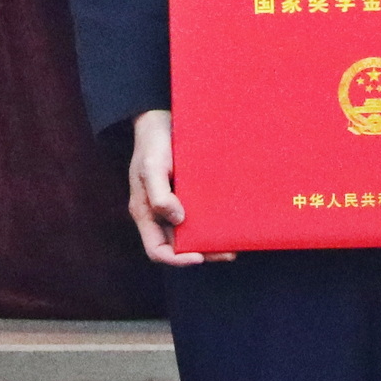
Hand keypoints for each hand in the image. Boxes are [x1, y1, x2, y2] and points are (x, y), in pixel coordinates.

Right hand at [127, 109, 232, 267]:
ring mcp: (173, 206)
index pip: (157, 250)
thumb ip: (159, 194)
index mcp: (145, 213)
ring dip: (210, 241)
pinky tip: (229, 220)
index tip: (199, 256)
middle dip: (202, 253)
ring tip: (234, 240)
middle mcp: (159, 215)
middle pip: (178, 247)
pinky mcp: (186, 196)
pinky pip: (199, 217)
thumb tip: (177, 219)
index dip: (177, 259)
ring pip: (191, 234)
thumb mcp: (152, 166)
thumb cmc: (153, 143)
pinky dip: (212, 223)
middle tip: (229, 251)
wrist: (161, 120)